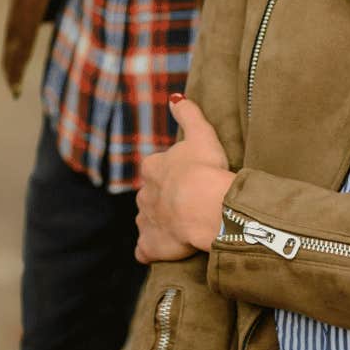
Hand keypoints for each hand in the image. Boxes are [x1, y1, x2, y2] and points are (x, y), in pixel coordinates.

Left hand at [134, 95, 235, 263]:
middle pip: (150, 196)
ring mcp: (146, 221)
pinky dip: (149, 251)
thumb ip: (188, 114)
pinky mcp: (150, 245)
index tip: (187, 179)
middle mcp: (144, 194)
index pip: (155, 169)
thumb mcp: (200, 134)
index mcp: (153, 168)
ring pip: (146, 221)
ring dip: (158, 224)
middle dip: (163, 200)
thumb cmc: (205, 169)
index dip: (170, 174)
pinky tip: (160, 252)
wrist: (204, 206)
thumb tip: (175, 97)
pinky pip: (145, 250)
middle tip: (187, 204)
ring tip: (180, 229)